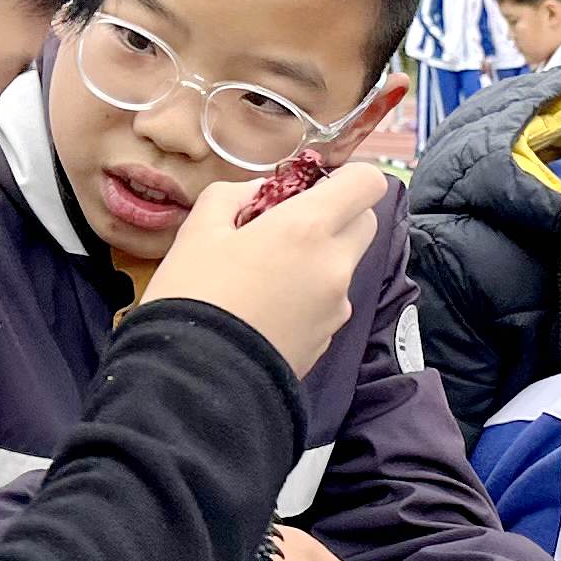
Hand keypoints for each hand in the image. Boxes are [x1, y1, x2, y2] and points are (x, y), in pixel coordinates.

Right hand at [140, 159, 385, 374]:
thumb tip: (260, 192)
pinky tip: (266, 310)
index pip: (368, 183)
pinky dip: (309, 296)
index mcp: (308, 229)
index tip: (312, 186)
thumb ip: (234, 195)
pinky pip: (329, 303)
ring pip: (344, 265)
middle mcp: (335, 266)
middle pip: (365, 222)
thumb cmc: (192, 296)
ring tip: (264, 275)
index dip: (346, 177)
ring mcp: (336, 308)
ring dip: (319, 259)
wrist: (195, 383)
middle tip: (287, 226)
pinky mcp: (328, 340)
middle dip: (337, 215)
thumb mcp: (199, 230)